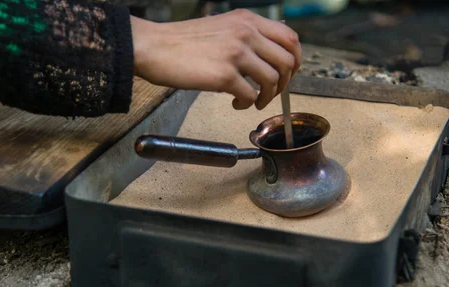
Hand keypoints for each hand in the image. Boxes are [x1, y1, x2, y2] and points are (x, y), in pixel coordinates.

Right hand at [130, 10, 301, 109]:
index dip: (295, 60)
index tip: (288, 74)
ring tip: (252, 102)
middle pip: (287, 61)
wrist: (154, 47)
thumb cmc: (181, 42)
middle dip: (284, 83)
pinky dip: (246, 104)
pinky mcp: (224, 74)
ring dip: (266, 97)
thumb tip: (264, 59)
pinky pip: (250, 95)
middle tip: (270, 93)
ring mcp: (236, 53)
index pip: (290, 38)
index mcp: (247, 20)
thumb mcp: (221, 27)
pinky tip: (234, 103)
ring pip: (272, 80)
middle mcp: (246, 32)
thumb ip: (244, 36)